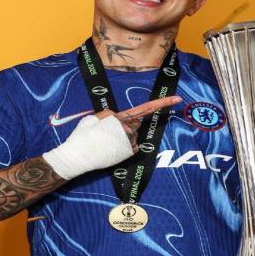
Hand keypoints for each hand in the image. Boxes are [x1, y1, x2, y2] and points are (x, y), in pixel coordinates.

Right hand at [43, 96, 181, 178]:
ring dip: (122, 138)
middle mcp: (128, 128)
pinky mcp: (129, 152)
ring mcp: (130, 141)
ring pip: (132, 136)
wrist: (77, 156)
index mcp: (119, 117)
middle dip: (125, 127)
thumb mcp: (93, 118)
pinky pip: (131, 146)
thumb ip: (108, 115)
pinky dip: (124, 147)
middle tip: (106, 134)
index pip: (146, 108)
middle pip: (134, 124)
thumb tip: (117, 117)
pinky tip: (110, 149)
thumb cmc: (82, 136)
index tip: (177, 99)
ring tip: (105, 143)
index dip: (163, 104)